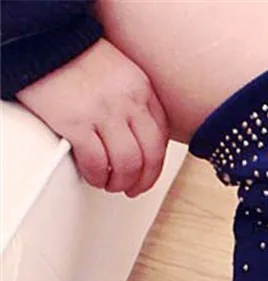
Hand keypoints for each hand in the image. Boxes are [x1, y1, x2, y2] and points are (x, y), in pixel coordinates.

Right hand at [17, 38, 169, 196]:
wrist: (40, 39)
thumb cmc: (75, 56)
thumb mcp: (120, 72)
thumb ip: (134, 100)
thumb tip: (140, 138)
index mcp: (142, 89)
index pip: (161, 137)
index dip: (157, 163)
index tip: (148, 173)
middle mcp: (129, 101)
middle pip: (150, 156)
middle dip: (144, 180)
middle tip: (134, 189)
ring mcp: (104, 113)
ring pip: (127, 164)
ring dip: (121, 182)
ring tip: (111, 184)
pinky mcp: (77, 123)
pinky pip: (96, 163)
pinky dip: (97, 176)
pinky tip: (93, 176)